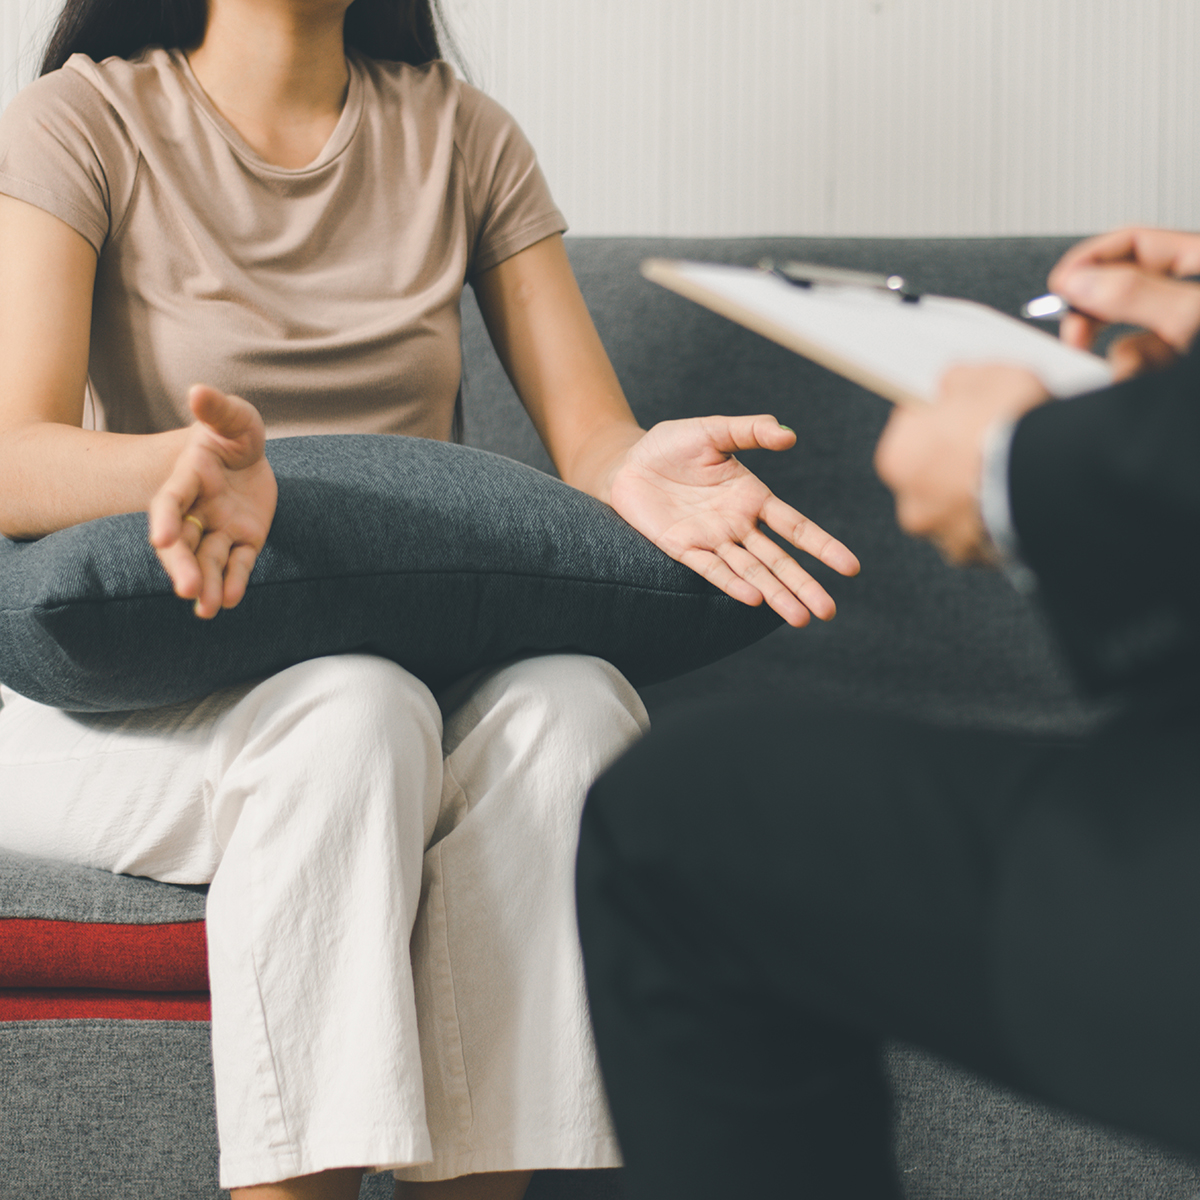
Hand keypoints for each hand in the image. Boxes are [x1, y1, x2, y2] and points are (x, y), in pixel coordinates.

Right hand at [148, 385, 276, 618]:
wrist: (248, 455)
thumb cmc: (234, 434)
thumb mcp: (234, 417)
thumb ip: (218, 409)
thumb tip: (198, 391)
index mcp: (189, 479)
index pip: (171, 501)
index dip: (166, 519)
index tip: (161, 539)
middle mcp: (198, 510)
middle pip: (185, 542)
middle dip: (183, 566)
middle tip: (187, 591)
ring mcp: (220, 528)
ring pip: (209, 559)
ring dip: (207, 583)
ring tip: (207, 610)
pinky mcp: (245, 540)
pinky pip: (238, 564)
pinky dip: (234, 581)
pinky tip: (230, 601)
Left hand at [608, 415, 859, 626]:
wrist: (626, 463)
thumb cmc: (671, 446)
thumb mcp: (714, 431)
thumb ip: (751, 431)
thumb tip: (789, 434)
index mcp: (752, 498)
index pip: (795, 528)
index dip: (822, 546)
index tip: (850, 568)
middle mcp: (737, 525)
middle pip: (778, 560)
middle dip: (804, 585)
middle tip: (828, 612)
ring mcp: (711, 540)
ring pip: (750, 572)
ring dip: (775, 595)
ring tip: (800, 618)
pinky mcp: (681, 548)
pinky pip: (711, 569)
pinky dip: (731, 583)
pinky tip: (753, 599)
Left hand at [874, 365, 1048, 563]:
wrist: (1056, 480)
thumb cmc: (1012, 423)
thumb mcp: (986, 375)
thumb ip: (959, 380)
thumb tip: (953, 384)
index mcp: (897, 457)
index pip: (912, 430)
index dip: (943, 417)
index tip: (966, 412)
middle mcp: (911, 505)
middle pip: (934, 474)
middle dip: (961, 460)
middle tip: (1000, 441)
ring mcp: (945, 537)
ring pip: (961, 508)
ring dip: (983, 493)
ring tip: (1022, 472)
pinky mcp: (981, 559)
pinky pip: (989, 533)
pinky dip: (1005, 519)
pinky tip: (1029, 500)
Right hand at [1048, 226, 1199, 378]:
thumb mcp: (1190, 313)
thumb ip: (1134, 293)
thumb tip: (1079, 281)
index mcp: (1198, 260)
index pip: (1132, 242)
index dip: (1090, 259)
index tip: (1060, 285)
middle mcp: (1188, 291)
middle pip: (1121, 285)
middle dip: (1091, 309)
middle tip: (1072, 328)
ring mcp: (1184, 326)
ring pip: (1128, 327)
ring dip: (1115, 346)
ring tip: (1113, 361)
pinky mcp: (1176, 358)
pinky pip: (1140, 357)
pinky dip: (1131, 366)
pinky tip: (1134, 374)